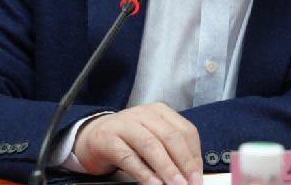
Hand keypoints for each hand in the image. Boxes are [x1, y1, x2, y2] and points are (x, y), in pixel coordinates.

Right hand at [73, 103, 201, 184]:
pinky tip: (153, 184)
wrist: (92, 136)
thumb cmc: (128, 141)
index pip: (185, 131)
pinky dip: (143, 172)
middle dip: (184, 163)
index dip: (194, 156)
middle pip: (170, 137)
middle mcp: (144, 114)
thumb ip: (171, 151)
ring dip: (166, 168)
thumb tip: (191, 174)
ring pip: (151, 145)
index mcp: (160, 112)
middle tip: (190, 183)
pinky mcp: (108, 139)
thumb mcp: (153, 140)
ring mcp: (125, 125)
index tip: (198, 178)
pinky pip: (128, 156)